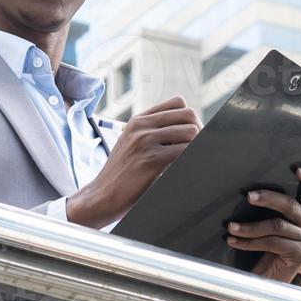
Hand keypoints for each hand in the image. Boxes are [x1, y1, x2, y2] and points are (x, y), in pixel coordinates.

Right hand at [67, 96, 199, 228]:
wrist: (101, 197)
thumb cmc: (122, 174)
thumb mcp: (132, 144)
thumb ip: (154, 133)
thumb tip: (192, 130)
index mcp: (139, 120)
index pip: (178, 103)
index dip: (190, 119)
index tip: (190, 137)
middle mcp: (141, 126)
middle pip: (189, 114)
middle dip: (199, 131)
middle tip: (197, 149)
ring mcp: (145, 141)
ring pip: (191, 131)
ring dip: (197, 146)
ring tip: (190, 160)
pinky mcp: (151, 160)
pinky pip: (185, 151)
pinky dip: (192, 159)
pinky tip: (186, 168)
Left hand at [228, 168, 300, 282]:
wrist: (265, 285)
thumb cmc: (263, 253)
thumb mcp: (269, 228)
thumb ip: (270, 211)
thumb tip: (250, 190)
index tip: (297, 169)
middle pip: (291, 205)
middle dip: (268, 198)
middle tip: (248, 196)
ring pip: (277, 225)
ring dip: (249, 227)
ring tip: (231, 227)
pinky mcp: (300, 254)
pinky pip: (272, 242)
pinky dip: (249, 242)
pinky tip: (234, 241)